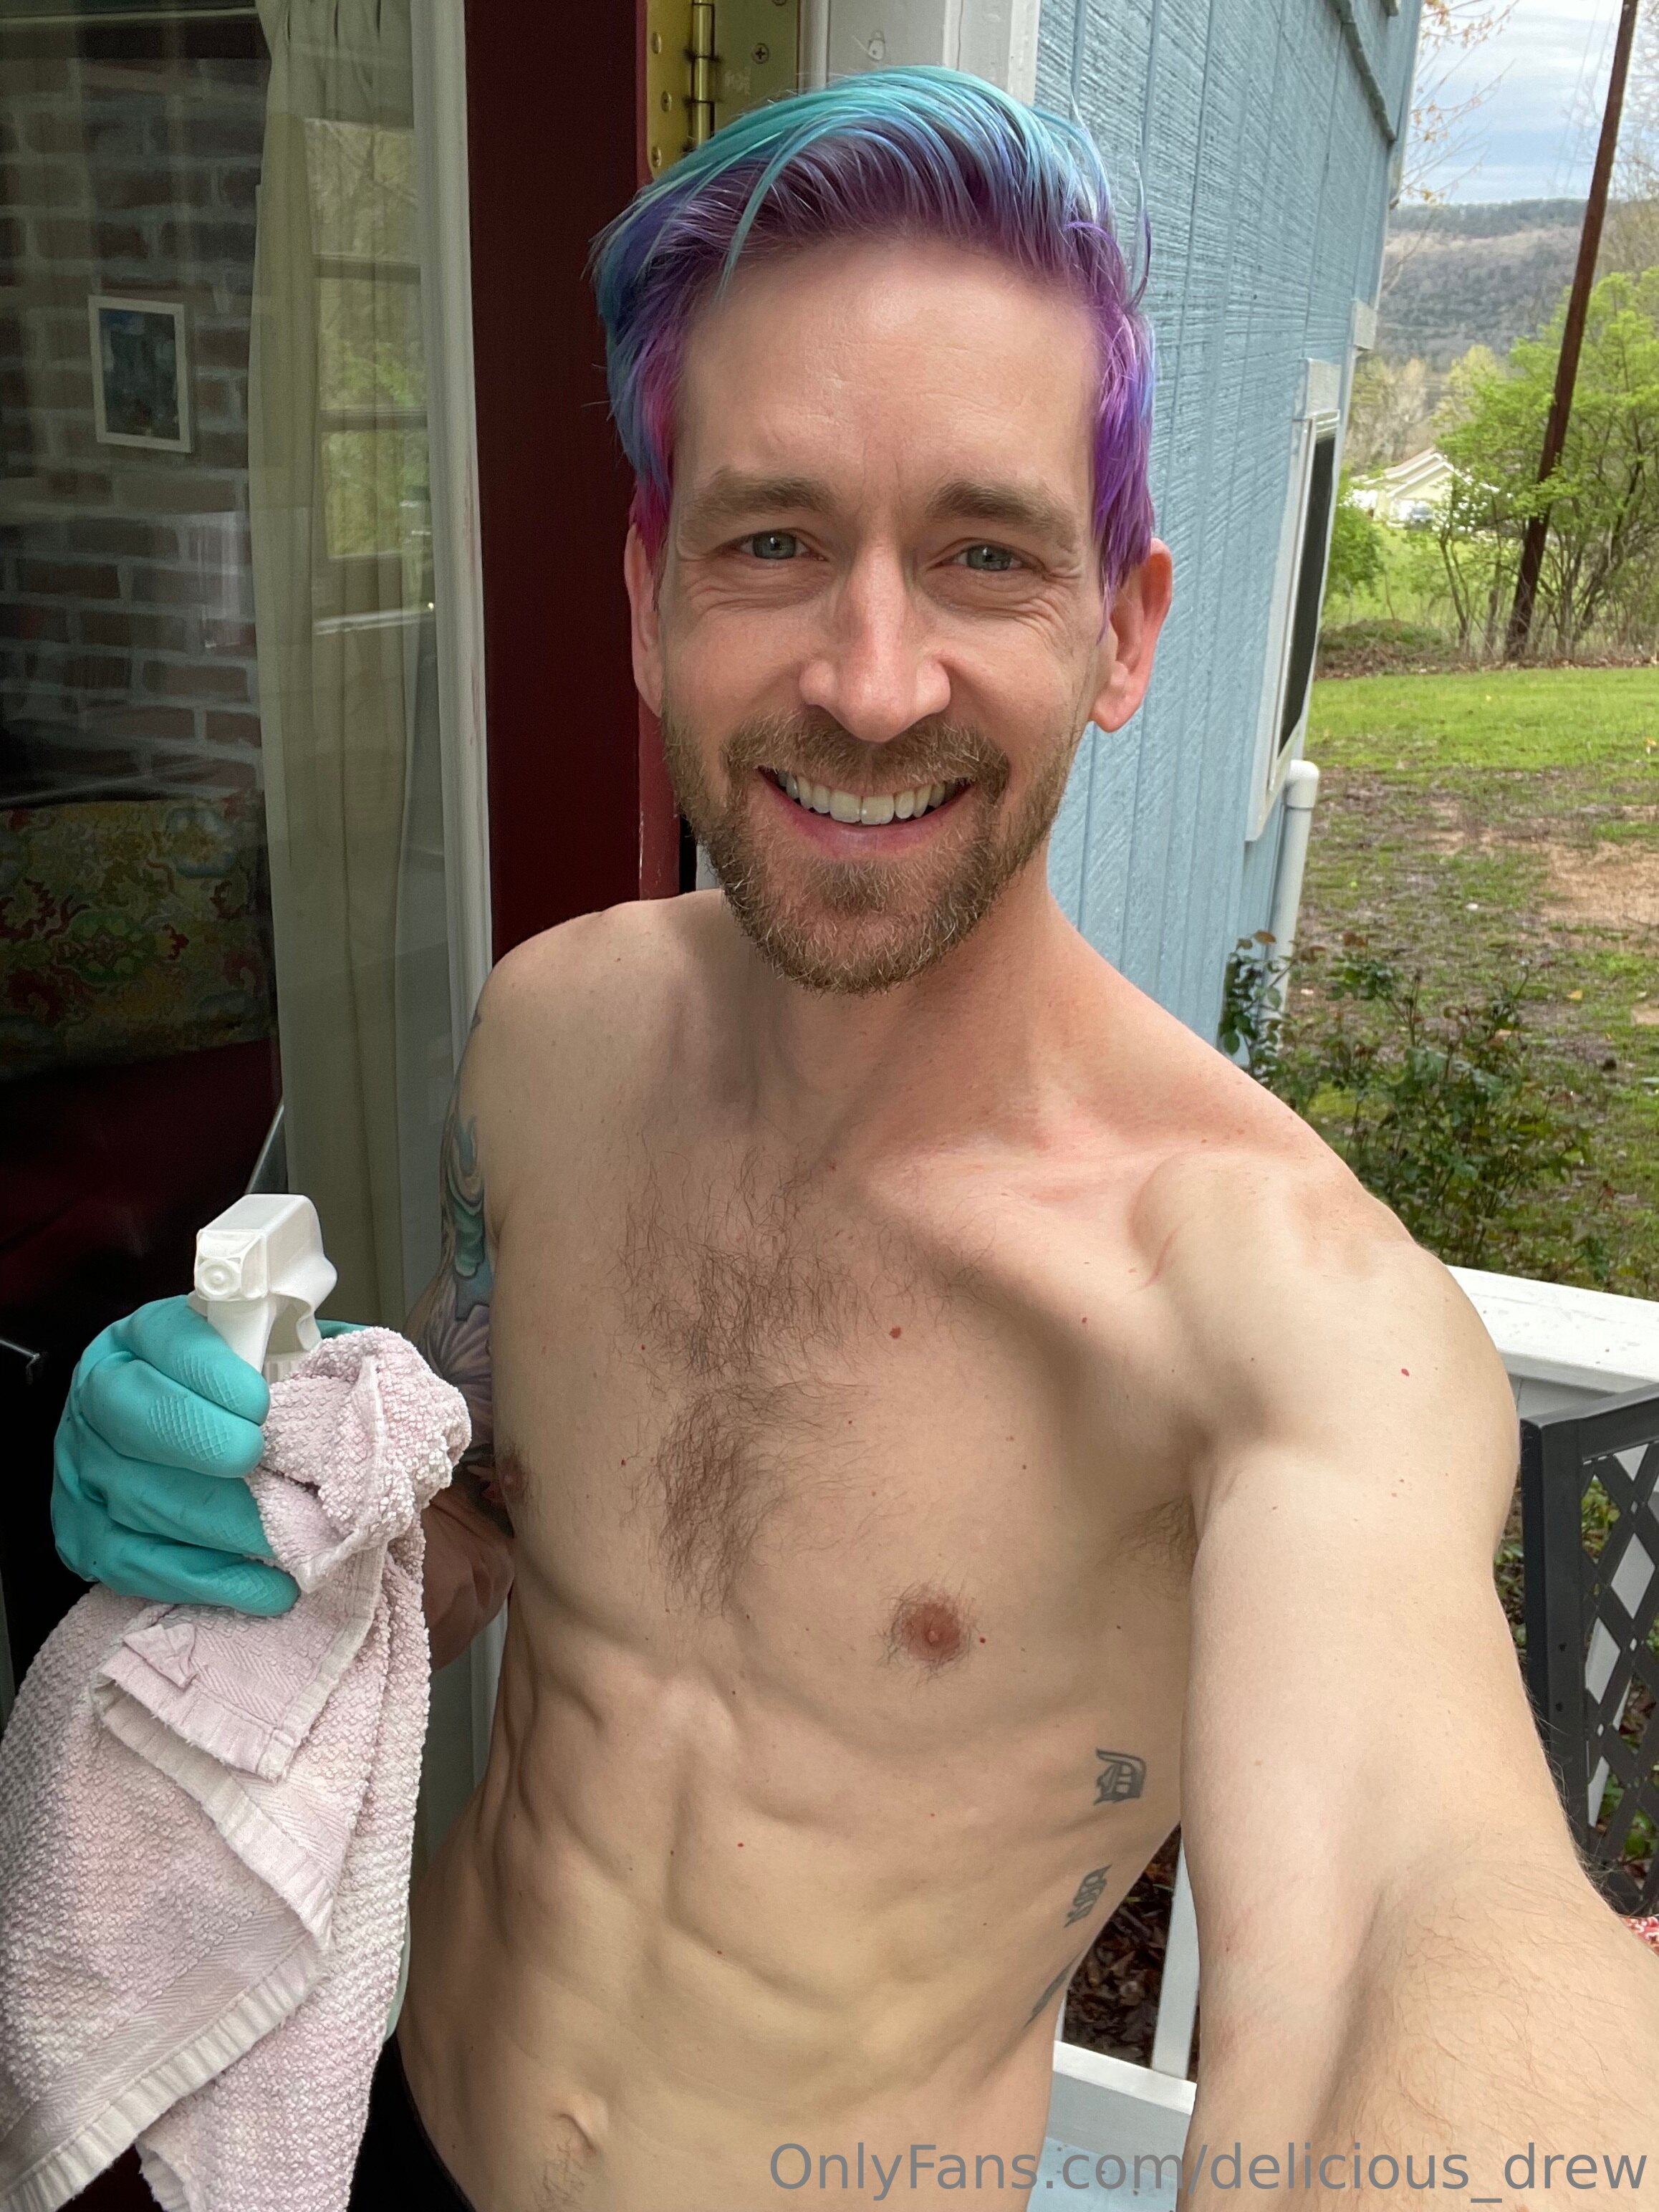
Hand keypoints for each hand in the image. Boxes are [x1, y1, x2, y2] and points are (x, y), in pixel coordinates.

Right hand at [53, 1295, 300, 1612]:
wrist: (165, 1430)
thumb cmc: (234, 1391)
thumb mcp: (268, 1348)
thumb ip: (309, 1353)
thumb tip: (375, 1377)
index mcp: (146, 1339)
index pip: (169, 1343)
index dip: (214, 1376)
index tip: (261, 1405)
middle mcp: (103, 1397)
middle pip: (144, 1422)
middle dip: (211, 1448)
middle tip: (269, 1468)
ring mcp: (85, 1469)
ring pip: (144, 1500)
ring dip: (226, 1526)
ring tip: (294, 1539)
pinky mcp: (85, 1532)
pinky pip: (139, 1565)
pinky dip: (210, 1581)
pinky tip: (268, 1587)